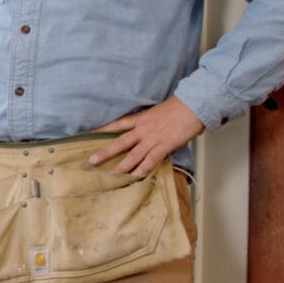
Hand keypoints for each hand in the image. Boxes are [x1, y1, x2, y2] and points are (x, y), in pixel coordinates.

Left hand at [88, 96, 205, 175]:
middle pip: (120, 142)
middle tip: (92, 160)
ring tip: (109, 176)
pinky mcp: (164, 146)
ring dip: (121, 166)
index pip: (118, 124)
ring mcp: (153, 138)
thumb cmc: (179, 107)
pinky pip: (151, 160)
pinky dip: (142, 169)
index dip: (103, 128)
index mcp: (141, 118)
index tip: (90, 133)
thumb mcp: (159, 111)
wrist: (194, 105)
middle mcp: (143, 129)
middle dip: (105, 152)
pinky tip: (134, 177)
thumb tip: (146, 130)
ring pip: (133, 155)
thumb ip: (150, 122)